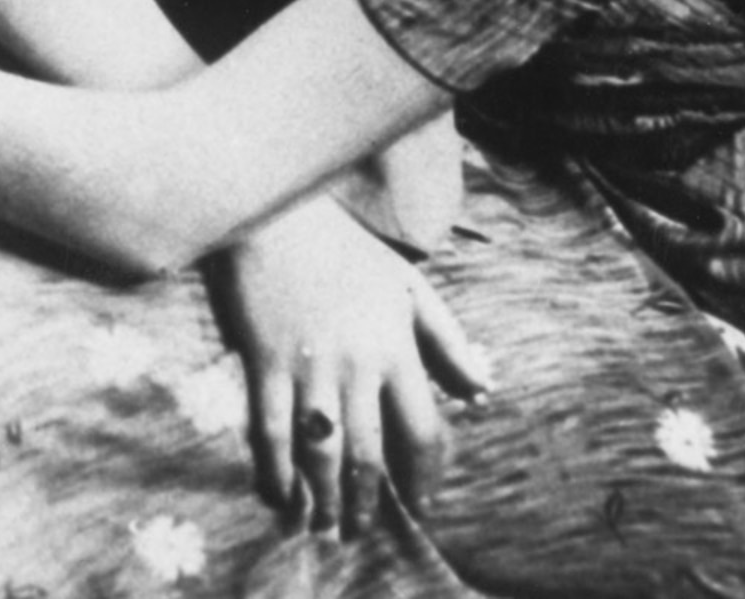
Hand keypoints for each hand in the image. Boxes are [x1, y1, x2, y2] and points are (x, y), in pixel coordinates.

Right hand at [207, 199, 493, 537]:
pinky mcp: (263, 359)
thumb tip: (481, 393)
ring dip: (324, 496)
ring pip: (321, 449)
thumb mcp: (408, 286)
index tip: (420, 507)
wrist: (271, 212)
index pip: (423, 433)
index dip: (424, 479)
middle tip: (359, 532)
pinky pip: (270, 427)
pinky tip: (278, 494)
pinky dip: (274, 468)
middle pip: (368, 452)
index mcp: (396, 349)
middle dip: (366, 501)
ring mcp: (308, 365)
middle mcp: (357, 365)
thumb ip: (447, 340)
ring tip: (322, 525)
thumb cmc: (342, 248)